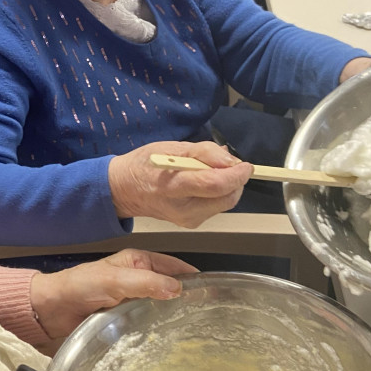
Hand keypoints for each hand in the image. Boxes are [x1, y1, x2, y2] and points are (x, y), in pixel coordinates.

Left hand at [30, 250, 196, 340]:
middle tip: (210, 316)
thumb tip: (177, 288)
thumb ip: (144, 282)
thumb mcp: (113, 280)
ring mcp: (133, 303)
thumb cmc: (77, 287)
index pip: (174, 267)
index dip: (193, 277)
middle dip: (188, 299)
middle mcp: (138, 281)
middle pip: (171, 289)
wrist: (50, 312)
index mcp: (137, 262)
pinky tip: (171, 344)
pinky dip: (160, 332)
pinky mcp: (126, 323)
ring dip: (175, 318)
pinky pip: (148, 326)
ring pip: (162, 309)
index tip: (213, 290)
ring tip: (197, 333)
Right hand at [108, 139, 251, 227]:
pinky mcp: (191, 224)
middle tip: (230, 165)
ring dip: (228, 186)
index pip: (215, 185)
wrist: (125, 189)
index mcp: (173, 186)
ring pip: (224, 204)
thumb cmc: (145, 165)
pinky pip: (216, 207)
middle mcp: (182, 209)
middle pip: (226, 199)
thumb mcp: (172, 147)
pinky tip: (205, 182)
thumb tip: (230, 160)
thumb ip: (204, 152)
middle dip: (236, 181)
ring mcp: (187, 220)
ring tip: (213, 171)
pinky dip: (218, 193)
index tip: (245, 165)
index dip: (236, 174)